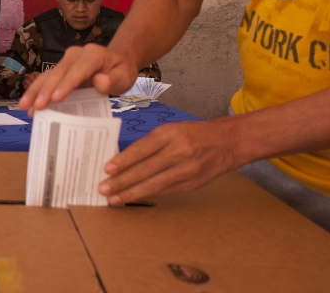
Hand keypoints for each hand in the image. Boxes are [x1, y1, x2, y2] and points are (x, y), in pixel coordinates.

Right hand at [18, 44, 139, 114]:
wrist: (117, 61)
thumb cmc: (121, 71)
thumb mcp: (124, 76)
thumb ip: (113, 80)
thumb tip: (99, 82)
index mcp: (92, 54)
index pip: (77, 70)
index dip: (66, 85)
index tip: (56, 99)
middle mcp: (75, 54)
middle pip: (58, 73)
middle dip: (45, 91)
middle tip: (36, 107)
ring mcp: (65, 61)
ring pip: (47, 75)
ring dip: (35, 91)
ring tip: (24, 107)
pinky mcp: (60, 69)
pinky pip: (46, 80)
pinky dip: (37, 92)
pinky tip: (29, 106)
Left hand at [98, 119, 239, 204]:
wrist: (226, 143)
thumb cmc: (193, 134)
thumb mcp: (170, 130)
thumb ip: (149, 144)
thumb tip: (122, 160)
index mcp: (170, 134)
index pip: (142, 148)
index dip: (123, 160)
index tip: (107, 169)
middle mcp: (179, 152)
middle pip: (145, 169)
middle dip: (122, 181)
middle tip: (103, 189)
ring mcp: (186, 170)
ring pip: (154, 184)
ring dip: (131, 193)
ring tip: (114, 199)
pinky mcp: (191, 184)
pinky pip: (164, 191)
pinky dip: (147, 195)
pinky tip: (133, 198)